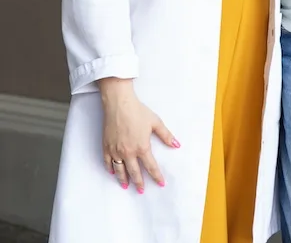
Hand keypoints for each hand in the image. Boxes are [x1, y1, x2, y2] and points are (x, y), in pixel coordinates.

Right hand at [99, 78, 179, 192]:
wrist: (119, 105)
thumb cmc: (138, 112)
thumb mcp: (156, 122)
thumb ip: (166, 136)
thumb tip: (177, 145)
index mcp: (142, 147)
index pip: (151, 166)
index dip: (156, 176)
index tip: (161, 183)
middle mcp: (128, 152)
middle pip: (134, 172)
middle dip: (139, 183)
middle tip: (141, 191)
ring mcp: (116, 150)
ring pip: (120, 170)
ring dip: (123, 179)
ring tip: (126, 186)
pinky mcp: (106, 146)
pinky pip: (108, 162)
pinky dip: (110, 168)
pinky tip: (113, 172)